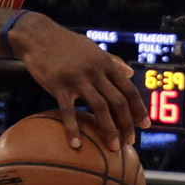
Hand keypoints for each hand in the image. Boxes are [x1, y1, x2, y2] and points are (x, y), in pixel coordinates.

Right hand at [16, 14, 149, 150]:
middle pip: (118, 101)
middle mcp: (96, 71)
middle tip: (131, 142)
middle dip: (127, 123)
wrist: (38, 36)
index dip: (139, 108)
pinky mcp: (59, 85)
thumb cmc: (66, 44)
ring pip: (99, 107)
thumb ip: (113, 62)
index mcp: (105, 64)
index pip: (128, 89)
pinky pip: (68, 110)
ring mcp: (78, 78)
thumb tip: (131, 74)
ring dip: (109, 129)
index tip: (146, 125)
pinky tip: (76, 144)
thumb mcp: (93, 49)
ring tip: (113, 148)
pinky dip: (73, 128)